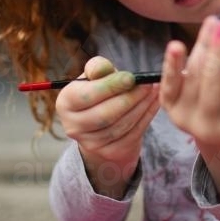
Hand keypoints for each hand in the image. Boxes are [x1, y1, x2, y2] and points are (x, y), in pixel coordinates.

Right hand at [56, 56, 159, 196]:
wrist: (102, 123)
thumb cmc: (99, 91)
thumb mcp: (95, 76)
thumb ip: (98, 67)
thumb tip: (103, 68)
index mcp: (65, 103)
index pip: (88, 95)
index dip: (111, 86)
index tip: (131, 77)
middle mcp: (73, 126)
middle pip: (105, 114)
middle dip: (130, 98)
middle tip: (147, 85)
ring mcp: (90, 143)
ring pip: (121, 125)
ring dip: (141, 107)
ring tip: (153, 91)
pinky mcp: (109, 152)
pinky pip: (132, 135)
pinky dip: (146, 118)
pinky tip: (154, 103)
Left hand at [160, 15, 219, 150]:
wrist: (217, 135)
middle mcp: (210, 127)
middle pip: (213, 85)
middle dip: (218, 53)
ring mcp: (186, 118)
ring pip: (193, 78)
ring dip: (201, 47)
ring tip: (213, 22)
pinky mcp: (169, 109)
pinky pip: (169, 84)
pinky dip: (171, 64)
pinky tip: (176, 45)